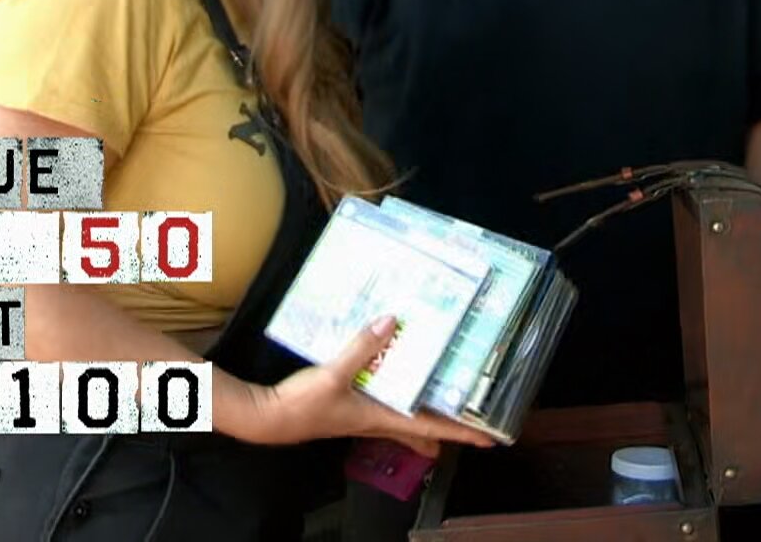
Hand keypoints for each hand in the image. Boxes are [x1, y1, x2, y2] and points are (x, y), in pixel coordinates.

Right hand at [246, 316, 497, 458]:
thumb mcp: (333, 374)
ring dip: (423, 413)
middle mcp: (377, 420)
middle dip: (446, 428)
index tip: (489, 437)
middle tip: (472, 424)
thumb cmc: (304, 404)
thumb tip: (391, 321)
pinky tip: (394, 380)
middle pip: (421, 429)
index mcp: (380, 418)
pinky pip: (383, 405)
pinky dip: (396, 396)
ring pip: (403, 419)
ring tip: (442, 402)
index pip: (431, 428)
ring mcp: (363, 415)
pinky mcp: (349, 406)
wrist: (271, 417)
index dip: (461, 433)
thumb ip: (361, 347)